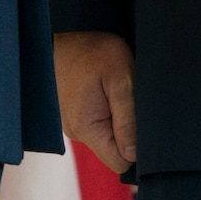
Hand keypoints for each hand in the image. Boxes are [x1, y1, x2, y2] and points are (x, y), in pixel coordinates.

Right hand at [53, 31, 136, 171]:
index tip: (144, 121)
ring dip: (119, 116)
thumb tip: (134, 154)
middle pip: (115, 148)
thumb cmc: (92, 52)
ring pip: (108, 134)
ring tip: (116, 87)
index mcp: (87, 129)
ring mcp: (74, 123)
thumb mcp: (120, 79)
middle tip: (130, 97)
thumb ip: (127, 118)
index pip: (120, 162)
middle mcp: (78, 133)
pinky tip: (106, 87)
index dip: (138, 147)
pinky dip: (108, 108)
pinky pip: (99, 121)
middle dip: (129, 128)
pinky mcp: (75, 114)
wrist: (56, 37)